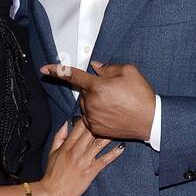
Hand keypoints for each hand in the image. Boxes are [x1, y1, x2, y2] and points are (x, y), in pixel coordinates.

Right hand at [37, 115, 124, 195]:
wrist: (51, 192)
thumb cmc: (52, 174)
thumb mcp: (52, 152)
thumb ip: (59, 137)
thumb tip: (66, 123)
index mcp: (67, 145)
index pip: (79, 126)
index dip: (89, 117)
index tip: (97, 112)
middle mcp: (76, 151)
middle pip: (91, 132)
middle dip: (101, 124)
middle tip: (113, 117)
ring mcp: (84, 161)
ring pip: (98, 144)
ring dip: (110, 136)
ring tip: (119, 129)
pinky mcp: (90, 172)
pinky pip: (103, 160)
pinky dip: (113, 154)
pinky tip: (121, 148)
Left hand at [39, 59, 155, 140]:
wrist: (151, 120)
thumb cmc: (142, 95)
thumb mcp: (128, 71)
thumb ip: (108, 67)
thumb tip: (95, 67)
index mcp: (97, 86)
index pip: (72, 75)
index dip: (57, 70)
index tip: (44, 69)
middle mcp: (91, 103)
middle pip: (84, 92)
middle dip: (94, 89)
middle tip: (113, 92)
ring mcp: (92, 118)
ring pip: (86, 106)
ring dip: (95, 102)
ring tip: (115, 104)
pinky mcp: (96, 129)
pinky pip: (90, 118)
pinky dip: (98, 114)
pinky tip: (112, 114)